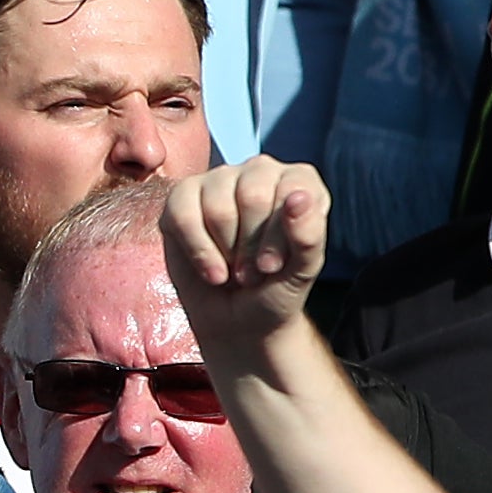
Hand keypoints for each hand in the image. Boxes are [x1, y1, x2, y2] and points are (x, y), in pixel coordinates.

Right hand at [158, 156, 329, 357]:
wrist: (237, 320)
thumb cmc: (275, 290)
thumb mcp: (302, 272)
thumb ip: (309, 235)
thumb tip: (299, 198)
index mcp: (298, 182)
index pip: (291, 190)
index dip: (279, 237)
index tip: (274, 267)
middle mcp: (259, 172)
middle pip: (252, 195)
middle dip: (250, 246)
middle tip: (252, 272)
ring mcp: (218, 180)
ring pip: (217, 207)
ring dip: (225, 252)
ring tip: (234, 269)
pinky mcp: (182, 196)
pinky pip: (182, 215)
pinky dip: (198, 251)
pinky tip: (211, 271)